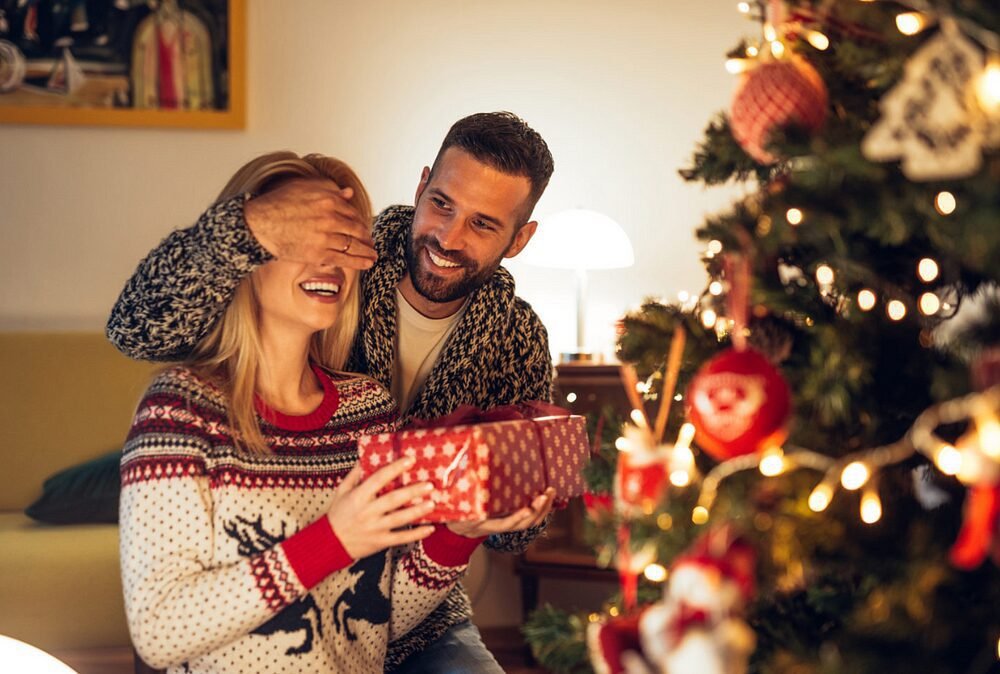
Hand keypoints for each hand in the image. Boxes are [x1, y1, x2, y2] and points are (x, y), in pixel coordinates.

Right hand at [244, 177, 377, 269]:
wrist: (259, 223)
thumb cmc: (278, 203)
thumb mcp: (304, 187)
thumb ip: (328, 188)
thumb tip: (348, 192)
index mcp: (329, 200)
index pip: (352, 212)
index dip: (360, 221)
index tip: (363, 227)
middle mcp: (330, 218)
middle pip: (357, 229)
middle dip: (366, 238)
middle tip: (371, 243)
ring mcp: (325, 237)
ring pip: (353, 245)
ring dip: (367, 252)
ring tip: (373, 256)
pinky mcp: (318, 253)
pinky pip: (344, 259)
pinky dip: (358, 262)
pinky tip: (367, 264)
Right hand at [328, 458, 435, 558]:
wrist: (329, 543)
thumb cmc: (338, 514)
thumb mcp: (341, 491)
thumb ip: (354, 475)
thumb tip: (366, 457)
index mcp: (359, 496)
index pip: (379, 479)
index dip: (395, 468)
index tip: (411, 459)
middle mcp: (368, 512)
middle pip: (393, 500)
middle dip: (412, 492)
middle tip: (429, 484)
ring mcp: (375, 528)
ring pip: (399, 519)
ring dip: (417, 512)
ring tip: (432, 503)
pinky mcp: (380, 541)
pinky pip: (401, 538)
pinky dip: (416, 534)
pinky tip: (430, 528)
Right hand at [446, 488, 555, 537]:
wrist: (458, 531)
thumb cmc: (455, 514)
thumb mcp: (454, 506)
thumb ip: (458, 496)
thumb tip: (459, 472)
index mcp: (484, 524)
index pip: (505, 524)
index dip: (517, 517)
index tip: (527, 508)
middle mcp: (498, 527)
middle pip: (523, 524)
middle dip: (537, 511)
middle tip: (545, 494)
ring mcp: (507, 526)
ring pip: (530, 523)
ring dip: (543, 509)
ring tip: (550, 493)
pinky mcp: (512, 521)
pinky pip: (530, 519)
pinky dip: (541, 510)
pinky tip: (547, 497)